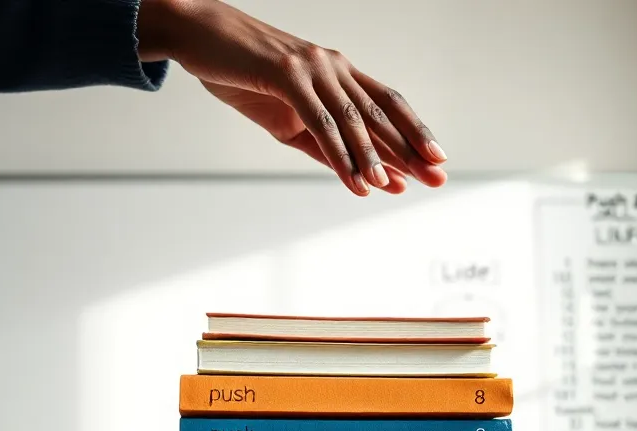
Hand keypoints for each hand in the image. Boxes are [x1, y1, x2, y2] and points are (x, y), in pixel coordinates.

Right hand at [138, 0, 447, 196]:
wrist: (198, 36)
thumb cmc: (240, 73)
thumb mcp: (284, 116)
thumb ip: (318, 142)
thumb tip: (352, 172)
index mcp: (336, 72)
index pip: (385, 105)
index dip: (413, 133)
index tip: (436, 162)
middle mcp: (333, 66)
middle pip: (380, 113)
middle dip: (410, 149)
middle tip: (437, 179)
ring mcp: (312, 69)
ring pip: (353, 120)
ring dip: (375, 158)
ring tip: (392, 188)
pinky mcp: (287, 77)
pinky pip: (321, 123)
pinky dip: (340, 156)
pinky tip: (355, 181)